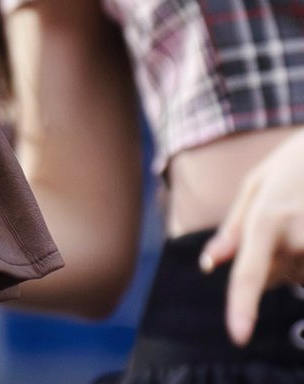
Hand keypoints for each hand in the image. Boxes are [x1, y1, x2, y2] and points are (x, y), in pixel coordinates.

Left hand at [199, 128, 303, 343]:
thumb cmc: (293, 165)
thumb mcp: (256, 185)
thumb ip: (233, 229)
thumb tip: (208, 264)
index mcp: (266, 219)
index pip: (250, 272)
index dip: (243, 306)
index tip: (239, 337)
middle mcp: (295, 239)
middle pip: (274, 276)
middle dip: (273, 259)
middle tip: (286, 219)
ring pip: (298, 277)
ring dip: (296, 259)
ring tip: (302, 219)